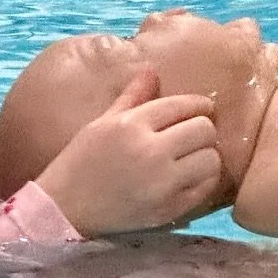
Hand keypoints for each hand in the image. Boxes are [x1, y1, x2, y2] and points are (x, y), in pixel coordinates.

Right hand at [36, 67, 221, 236]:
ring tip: (192, 155)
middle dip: (202, 127)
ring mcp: (163, 183)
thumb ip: (132, 96)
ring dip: (205, 154)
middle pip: (203, 130)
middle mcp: (151, 152)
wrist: (66, 208)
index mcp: (131, 126)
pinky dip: (203, 178)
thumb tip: (152, 69)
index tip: (201, 107)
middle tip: (192, 132)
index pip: (181, 106)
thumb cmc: (80, 160)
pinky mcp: (171, 208)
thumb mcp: (101, 122)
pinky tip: (189, 176)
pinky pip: (206, 187)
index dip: (198, 104)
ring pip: (211, 159)